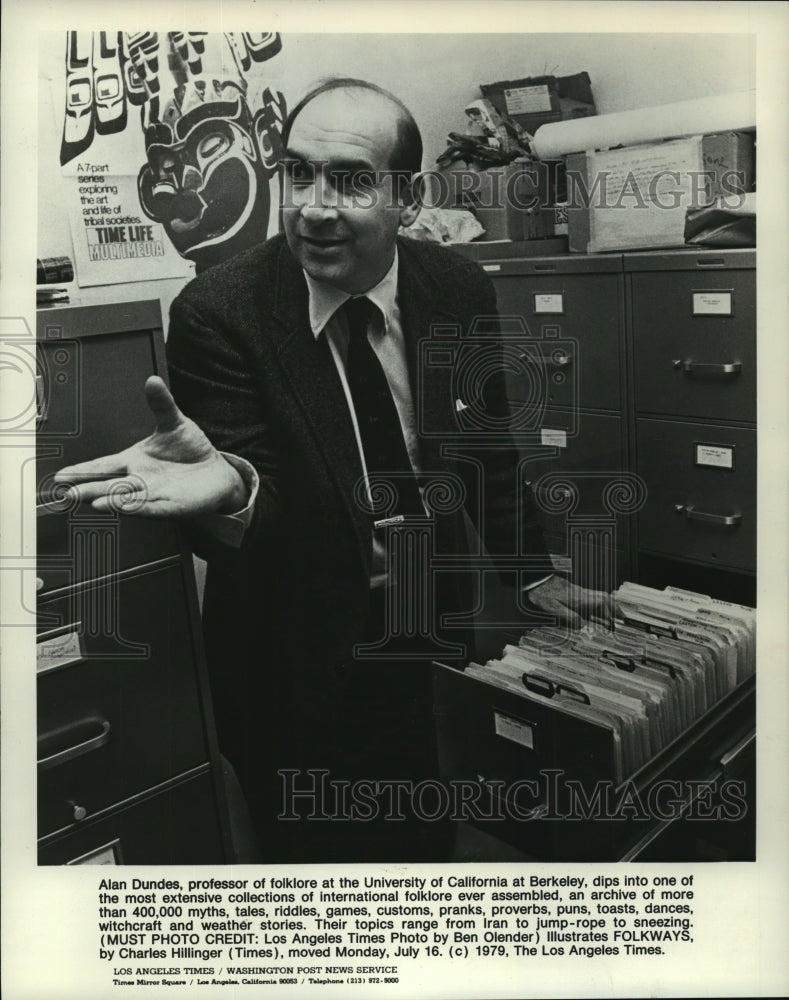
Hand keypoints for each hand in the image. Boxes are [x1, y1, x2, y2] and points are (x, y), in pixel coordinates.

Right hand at [54, 376, 247, 517]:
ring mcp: (154, 494)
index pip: (103, 466)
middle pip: (108, 486)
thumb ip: (161, 403)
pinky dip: (139, 508)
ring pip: (127, 499)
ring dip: (112, 501)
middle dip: (88, 489)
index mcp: (134, 460)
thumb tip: (153, 381)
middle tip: (68, 493)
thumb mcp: (174, 422)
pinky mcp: (171, 506)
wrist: (215, 471)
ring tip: (95, 501)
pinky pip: (153, 508)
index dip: (82, 471)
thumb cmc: (190, 449)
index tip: (63, 475)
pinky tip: (126, 507)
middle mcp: (140, 480)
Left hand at [525, 576, 613, 628]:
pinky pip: (592, 598)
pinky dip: (599, 605)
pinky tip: (598, 610)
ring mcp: (578, 592)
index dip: (610, 612)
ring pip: (599, 597)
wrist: (535, 580)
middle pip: (604, 598)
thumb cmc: (541, 593)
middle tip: (623, 618)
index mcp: (578, 599)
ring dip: (609, 606)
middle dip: (615, 608)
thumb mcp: (553, 608)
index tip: (616, 622)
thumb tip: (582, 626)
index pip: (601, 603)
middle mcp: (581, 594)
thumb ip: (569, 617)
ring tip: (614, 616)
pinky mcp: (573, 592)